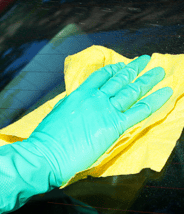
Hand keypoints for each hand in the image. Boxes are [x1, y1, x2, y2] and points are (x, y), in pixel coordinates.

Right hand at [25, 55, 172, 186]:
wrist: (48, 152)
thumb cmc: (47, 139)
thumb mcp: (57, 115)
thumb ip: (71, 108)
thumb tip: (76, 107)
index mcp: (78, 95)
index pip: (100, 77)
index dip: (112, 70)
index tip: (121, 66)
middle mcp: (94, 98)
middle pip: (119, 80)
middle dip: (134, 69)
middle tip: (146, 60)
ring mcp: (105, 110)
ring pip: (132, 90)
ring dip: (147, 79)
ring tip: (159, 71)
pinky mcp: (115, 125)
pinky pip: (140, 109)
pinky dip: (155, 100)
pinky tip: (166, 92)